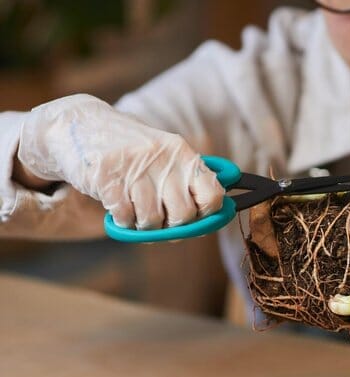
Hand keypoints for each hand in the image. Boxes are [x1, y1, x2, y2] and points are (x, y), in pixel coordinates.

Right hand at [16, 94, 223, 229]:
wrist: (80, 126)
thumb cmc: (132, 152)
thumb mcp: (166, 155)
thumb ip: (189, 182)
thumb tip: (218, 214)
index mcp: (183, 154)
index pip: (213, 194)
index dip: (206, 214)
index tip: (194, 216)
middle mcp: (163, 159)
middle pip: (183, 215)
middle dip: (171, 226)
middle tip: (159, 219)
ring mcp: (134, 167)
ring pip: (152, 221)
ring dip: (143, 225)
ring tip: (135, 210)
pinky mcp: (106, 177)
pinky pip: (125, 218)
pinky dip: (122, 221)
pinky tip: (118, 206)